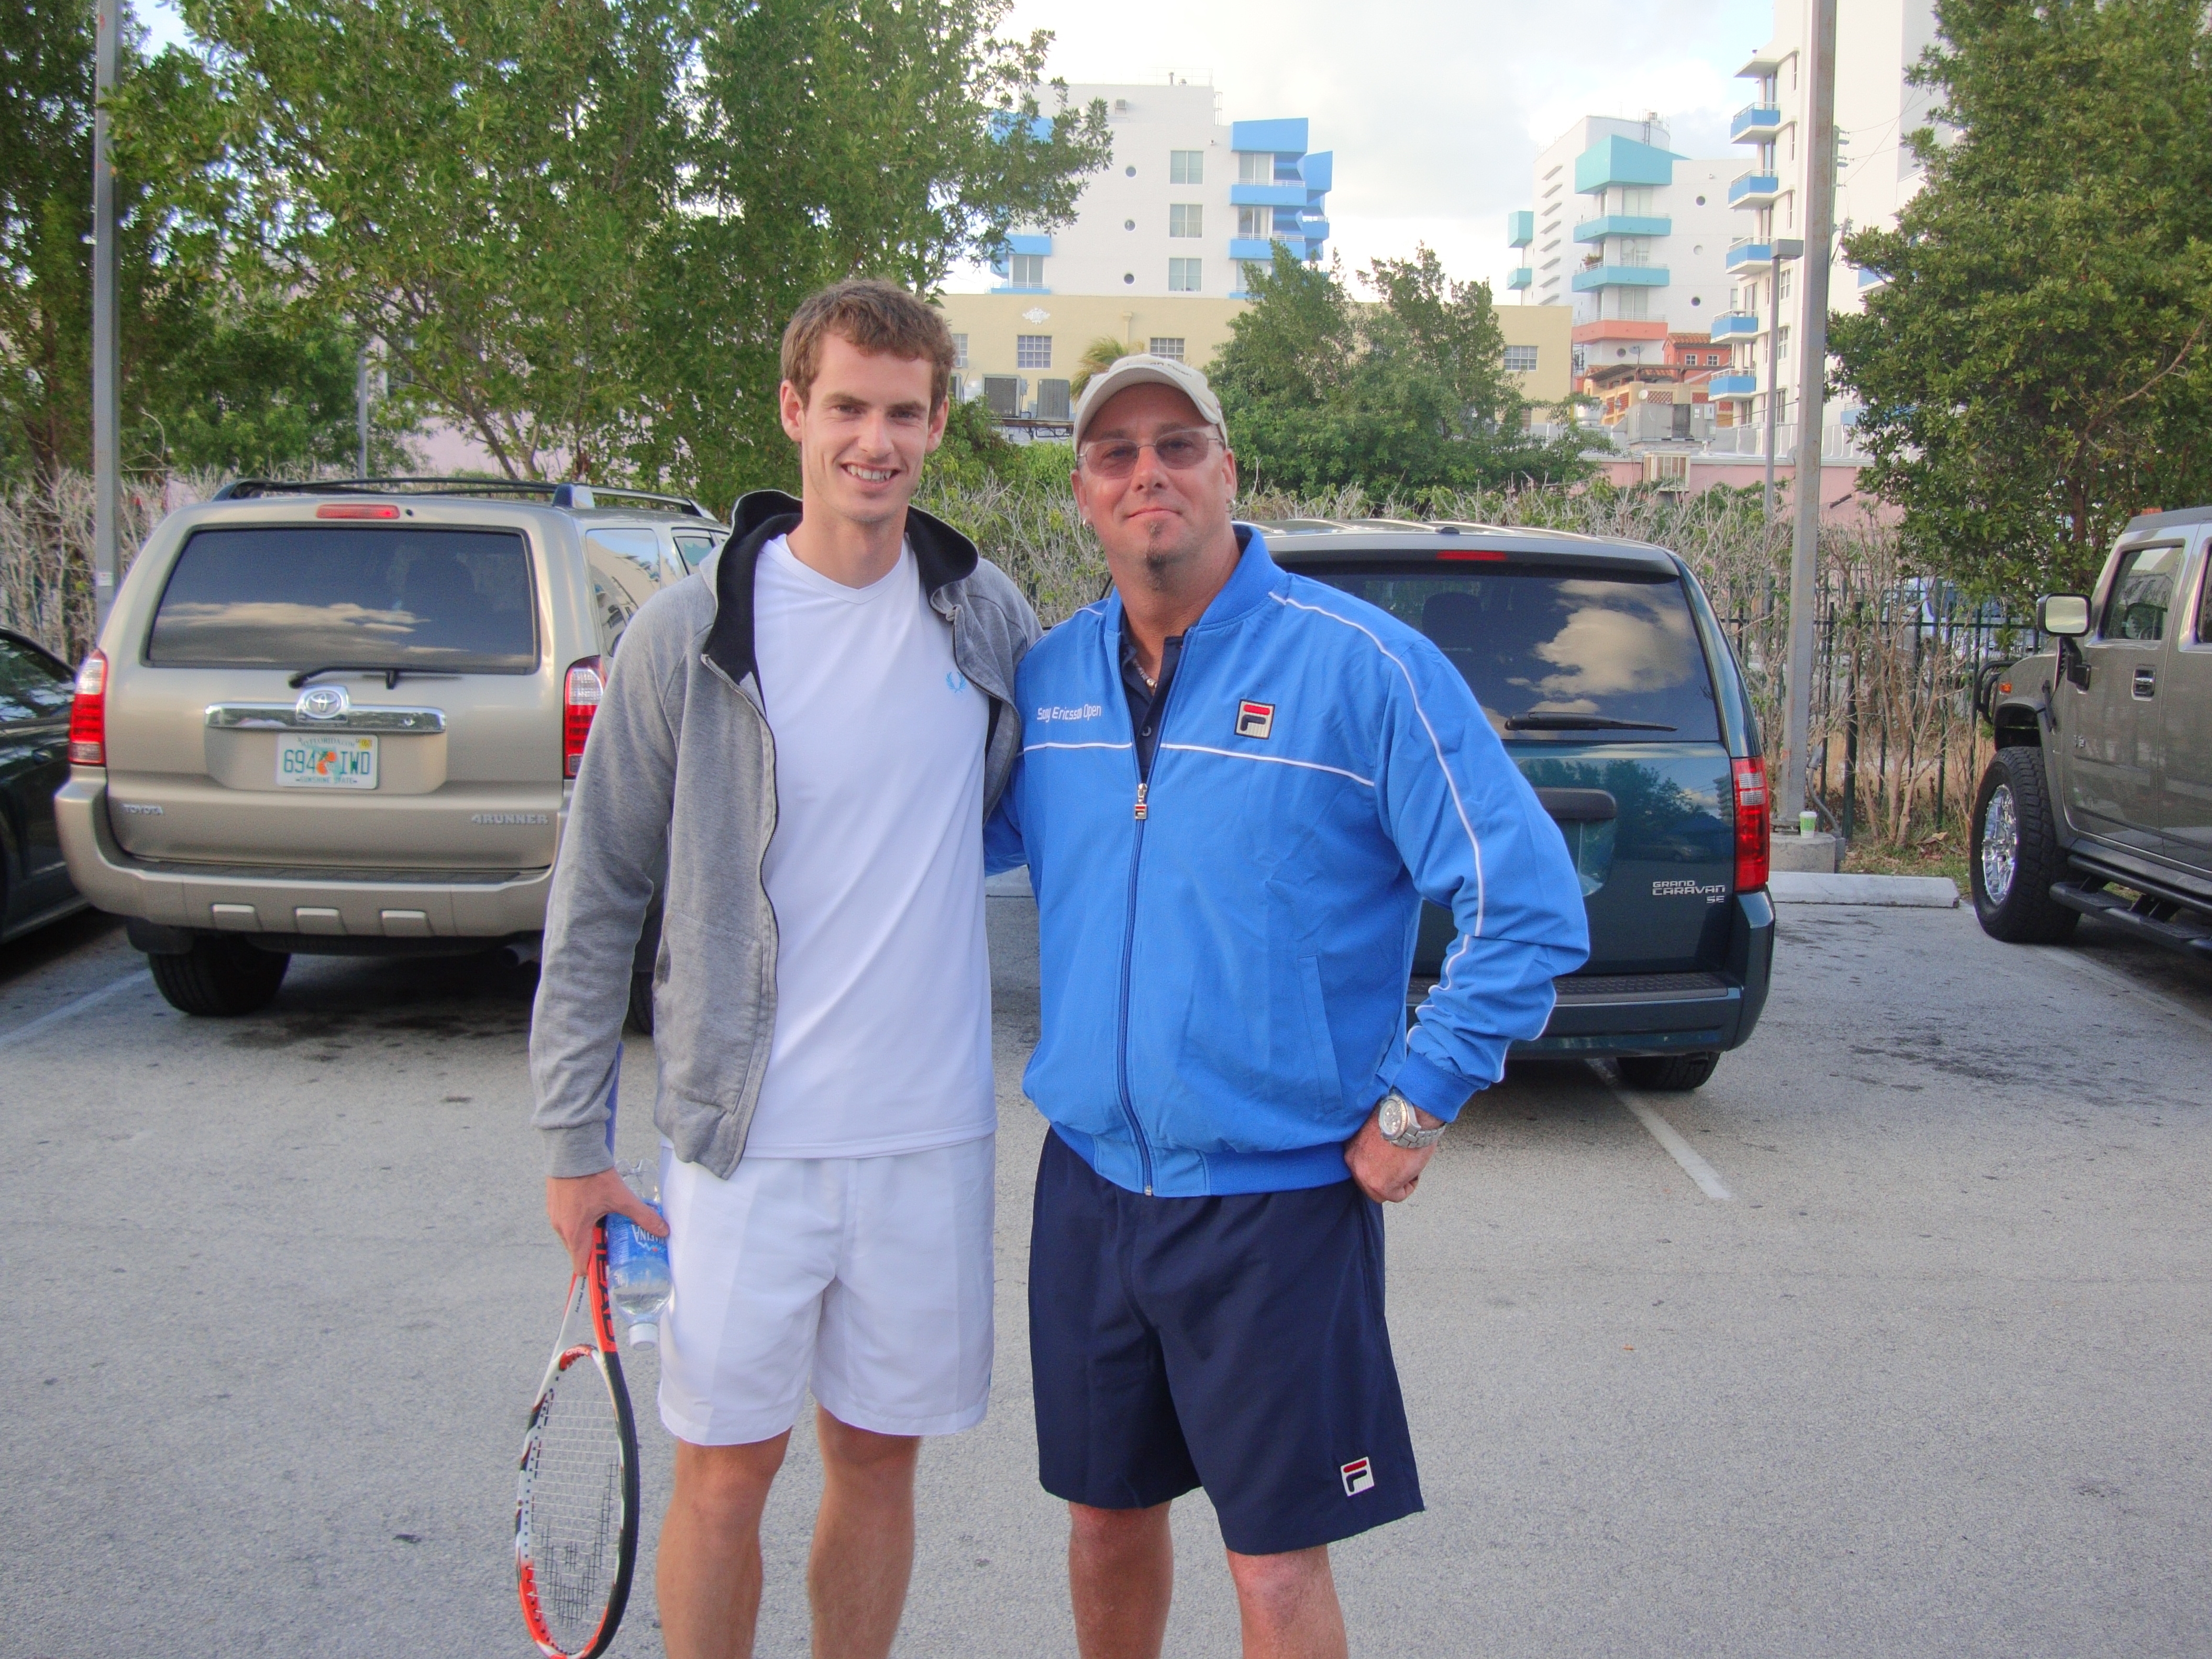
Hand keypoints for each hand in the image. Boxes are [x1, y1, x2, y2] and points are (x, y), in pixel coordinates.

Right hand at [546, 1167, 667, 1274]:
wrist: (571, 1149)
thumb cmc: (592, 1175)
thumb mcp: (621, 1198)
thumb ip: (642, 1216)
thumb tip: (662, 1230)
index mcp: (575, 1232)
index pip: (581, 1266)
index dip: (596, 1267)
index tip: (610, 1263)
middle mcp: (561, 1227)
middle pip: (579, 1250)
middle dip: (596, 1247)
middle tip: (614, 1238)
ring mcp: (554, 1215)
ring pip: (572, 1234)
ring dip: (588, 1232)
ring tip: (606, 1219)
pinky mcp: (553, 1203)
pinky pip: (566, 1220)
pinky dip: (579, 1219)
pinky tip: (593, 1206)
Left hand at [1344, 1104, 1441, 1203]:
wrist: (1407, 1116)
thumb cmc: (1398, 1118)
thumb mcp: (1375, 1130)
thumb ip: (1371, 1145)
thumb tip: (1381, 1154)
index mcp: (1351, 1148)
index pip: (1363, 1167)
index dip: (1380, 1166)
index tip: (1391, 1159)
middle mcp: (1353, 1164)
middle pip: (1370, 1182)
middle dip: (1387, 1177)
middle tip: (1401, 1165)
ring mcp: (1365, 1177)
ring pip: (1383, 1192)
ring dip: (1398, 1182)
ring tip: (1408, 1164)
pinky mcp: (1382, 1187)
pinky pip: (1397, 1196)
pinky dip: (1409, 1185)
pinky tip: (1412, 1168)